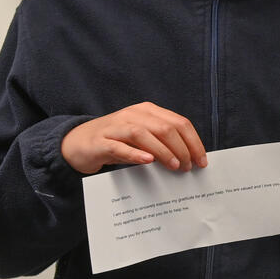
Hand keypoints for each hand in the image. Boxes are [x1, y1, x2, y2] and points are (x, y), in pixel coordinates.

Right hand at [62, 102, 207, 174]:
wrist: (77, 143)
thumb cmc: (116, 141)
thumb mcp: (142, 138)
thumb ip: (163, 142)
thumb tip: (189, 158)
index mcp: (148, 111)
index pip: (179, 122)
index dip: (194, 141)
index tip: (202, 160)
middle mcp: (133, 114)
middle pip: (165, 128)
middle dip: (182, 148)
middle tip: (189, 167)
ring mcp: (115, 126)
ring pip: (144, 134)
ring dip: (164, 151)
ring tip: (175, 166)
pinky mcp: (100, 141)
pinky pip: (119, 146)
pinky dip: (135, 153)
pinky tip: (148, 161)